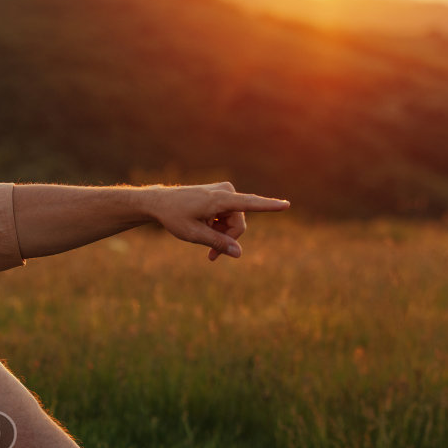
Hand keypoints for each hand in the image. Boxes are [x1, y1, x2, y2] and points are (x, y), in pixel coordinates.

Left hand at [147, 182, 289, 260]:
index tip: (286, 205)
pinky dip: (219, 226)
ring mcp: (225, 191)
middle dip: (228, 239)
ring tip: (204, 236)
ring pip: (235, 222)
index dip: (269, 206)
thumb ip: (218, 243)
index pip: (249, 203)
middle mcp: (226, 191)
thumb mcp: (194, 235)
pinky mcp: (223, 194)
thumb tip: (239, 254)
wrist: (161, 203)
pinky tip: (205, 226)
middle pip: (239, 224)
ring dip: (222, 234)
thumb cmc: (175, 217)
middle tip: (210, 256)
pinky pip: (229, 216)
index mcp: (219, 199)